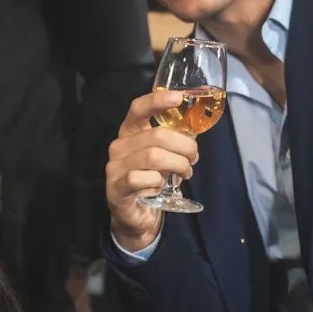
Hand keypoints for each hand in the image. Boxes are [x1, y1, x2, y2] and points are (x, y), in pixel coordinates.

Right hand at [105, 90, 202, 252]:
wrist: (135, 214)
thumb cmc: (151, 179)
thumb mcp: (165, 155)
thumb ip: (178, 139)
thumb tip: (197, 123)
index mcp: (130, 132)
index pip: (138, 108)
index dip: (157, 100)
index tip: (178, 97)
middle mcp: (119, 146)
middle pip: (157, 135)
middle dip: (184, 146)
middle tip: (193, 158)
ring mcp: (115, 167)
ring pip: (154, 156)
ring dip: (178, 165)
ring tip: (185, 173)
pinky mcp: (116, 188)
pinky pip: (144, 179)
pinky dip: (158, 183)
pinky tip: (159, 188)